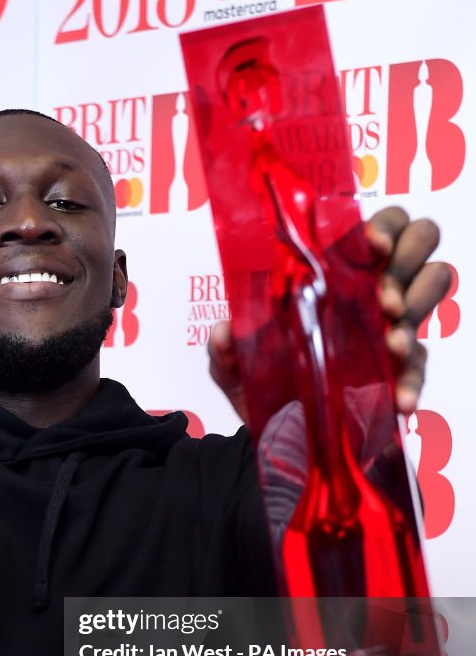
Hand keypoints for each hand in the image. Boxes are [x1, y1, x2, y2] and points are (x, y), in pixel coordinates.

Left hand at [208, 208, 450, 421]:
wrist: (272, 429)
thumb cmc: (257, 378)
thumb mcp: (232, 364)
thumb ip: (225, 347)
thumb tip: (224, 331)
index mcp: (331, 271)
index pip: (372, 227)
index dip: (382, 227)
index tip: (372, 246)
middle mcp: (368, 289)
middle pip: (418, 242)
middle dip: (406, 262)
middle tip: (382, 300)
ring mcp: (390, 326)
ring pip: (431, 287)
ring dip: (416, 309)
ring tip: (390, 343)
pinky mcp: (398, 370)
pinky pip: (420, 367)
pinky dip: (412, 382)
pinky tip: (399, 399)